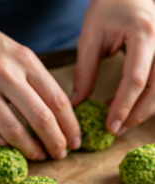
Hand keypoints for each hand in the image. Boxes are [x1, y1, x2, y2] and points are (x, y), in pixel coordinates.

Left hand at [71, 0, 154, 135]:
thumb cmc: (107, 7)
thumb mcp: (90, 38)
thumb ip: (85, 72)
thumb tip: (77, 102)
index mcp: (143, 35)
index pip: (135, 79)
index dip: (123, 106)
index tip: (111, 126)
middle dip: (136, 114)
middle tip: (116, 130)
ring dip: (143, 109)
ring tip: (120, 122)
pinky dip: (146, 98)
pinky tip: (126, 104)